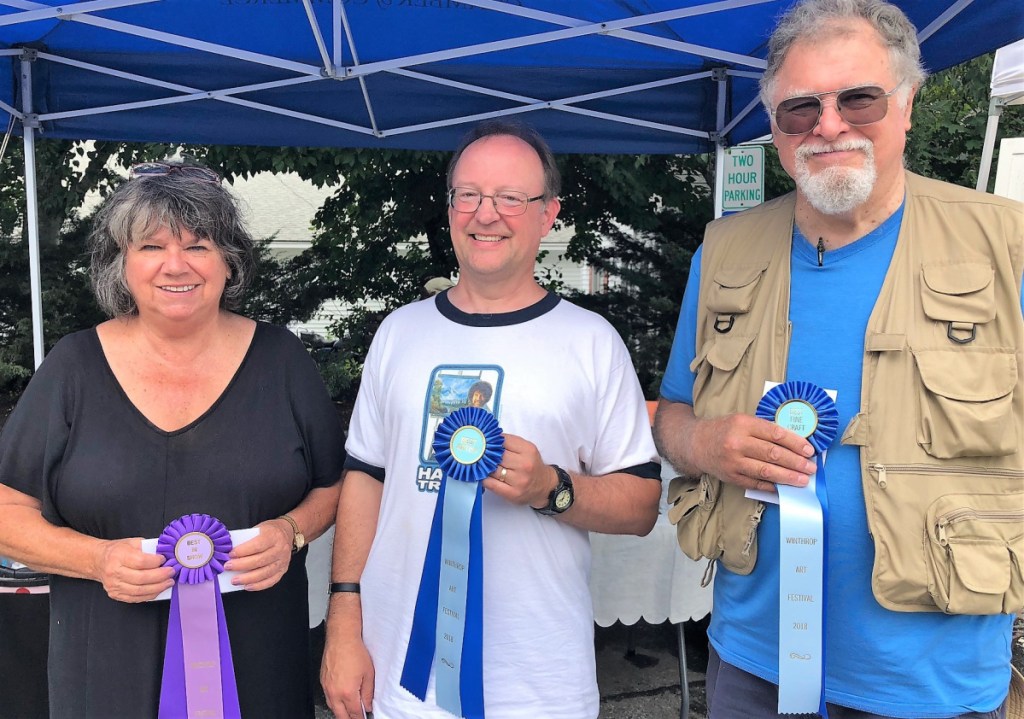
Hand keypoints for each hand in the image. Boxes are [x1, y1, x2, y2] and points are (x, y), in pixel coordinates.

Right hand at [94, 537, 174, 602]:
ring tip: (168, 582)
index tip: (164, 559)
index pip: (140, 562)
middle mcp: (114, 572)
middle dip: (160, 576)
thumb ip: (147, 547)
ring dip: (158, 588)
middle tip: (171, 573)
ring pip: (139, 590)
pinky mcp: (115, 594)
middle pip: (141, 578)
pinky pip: (135, 598)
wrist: (99, 560)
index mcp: (118, 556)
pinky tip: (158, 590)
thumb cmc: (117, 551)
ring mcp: (114, 585)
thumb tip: (164, 553)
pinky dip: (149, 595)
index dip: (155, 562)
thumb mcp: (131, 542)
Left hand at [225, 518, 291, 590]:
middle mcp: (280, 549)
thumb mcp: (258, 529)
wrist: (287, 533)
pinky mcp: (283, 570)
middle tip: (228, 567)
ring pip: (265, 573)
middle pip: (260, 560)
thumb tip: (231, 554)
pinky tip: (247, 586)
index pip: (258, 545)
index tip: (230, 554)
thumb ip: (247, 540)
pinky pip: (271, 581)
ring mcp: (283, 561)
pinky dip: (258, 585)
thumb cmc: (269, 531)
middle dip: (242, 565)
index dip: (243, 551)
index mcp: (273, 535)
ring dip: (248, 578)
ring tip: (234, 580)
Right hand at [321, 634, 373, 718]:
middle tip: (356, 717)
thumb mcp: (368, 674)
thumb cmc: (354, 651)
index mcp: (347, 692)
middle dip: (349, 718)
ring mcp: (327, 687)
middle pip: (341, 715)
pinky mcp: (322, 681)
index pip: (354, 713)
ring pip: (332, 707)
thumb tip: (367, 705)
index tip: (364, 717)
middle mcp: (335, 692)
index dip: (360, 717)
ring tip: (348, 712)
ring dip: (340, 712)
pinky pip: (327, 697)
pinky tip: (340, 700)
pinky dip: (334, 702)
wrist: (341, 638)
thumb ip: (368, 693)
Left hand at [481, 433, 557, 508]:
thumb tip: (488, 439)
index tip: (483, 441)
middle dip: (485, 454)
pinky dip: (484, 478)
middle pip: (496, 456)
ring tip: (478, 464)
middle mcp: (524, 465)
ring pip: (492, 469)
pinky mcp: (512, 493)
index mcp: (528, 450)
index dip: (491, 440)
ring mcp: (518, 480)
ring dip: (483, 466)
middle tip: (477, 453)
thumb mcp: (527, 450)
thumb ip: (510, 443)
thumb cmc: (532, 465)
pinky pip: (491, 483)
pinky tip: (482, 475)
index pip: (503, 441)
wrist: (545, 486)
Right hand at [693, 413, 816, 491]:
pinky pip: (755, 483)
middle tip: (810, 468)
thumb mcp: (741, 420)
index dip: (795, 443)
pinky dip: (771, 485)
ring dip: (788, 476)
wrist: (695, 443)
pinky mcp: (731, 476)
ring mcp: (733, 461)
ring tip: (802, 480)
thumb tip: (794, 442)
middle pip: (773, 454)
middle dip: (796, 462)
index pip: (775, 434)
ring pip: (766, 471)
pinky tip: (783, 486)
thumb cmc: (723, 430)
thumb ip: (764, 429)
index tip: (809, 450)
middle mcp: (737, 443)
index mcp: (742, 424)